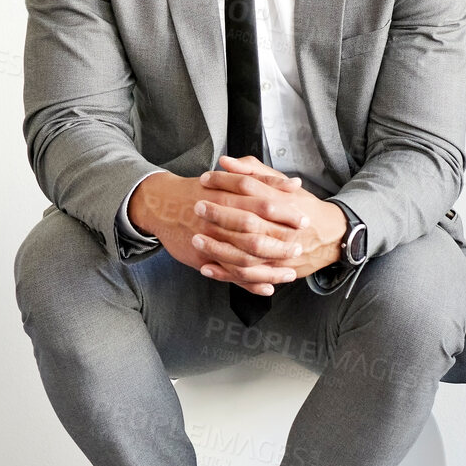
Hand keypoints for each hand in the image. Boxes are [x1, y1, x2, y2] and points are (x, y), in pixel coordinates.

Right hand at [128, 170, 295, 293]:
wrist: (161, 203)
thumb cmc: (199, 190)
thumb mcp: (227, 178)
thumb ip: (261, 178)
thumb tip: (295, 183)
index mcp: (228, 196)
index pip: (263, 204)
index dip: (285, 213)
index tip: (304, 219)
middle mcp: (220, 219)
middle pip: (256, 233)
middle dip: (280, 243)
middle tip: (300, 248)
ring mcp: (211, 240)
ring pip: (245, 258)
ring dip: (270, 268)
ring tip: (290, 273)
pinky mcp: (204, 258)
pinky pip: (230, 274)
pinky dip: (250, 283)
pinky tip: (268, 288)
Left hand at [193, 156, 345, 283]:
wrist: (332, 237)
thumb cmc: (304, 208)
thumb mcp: (283, 186)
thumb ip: (254, 173)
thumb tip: (226, 162)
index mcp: (284, 202)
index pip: (251, 187)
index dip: (225, 182)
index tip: (205, 179)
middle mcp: (283, 227)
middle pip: (248, 220)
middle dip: (220, 215)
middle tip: (197, 207)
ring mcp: (280, 251)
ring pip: (246, 252)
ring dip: (219, 248)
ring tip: (197, 240)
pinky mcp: (277, 270)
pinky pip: (249, 275)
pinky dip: (227, 273)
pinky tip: (207, 268)